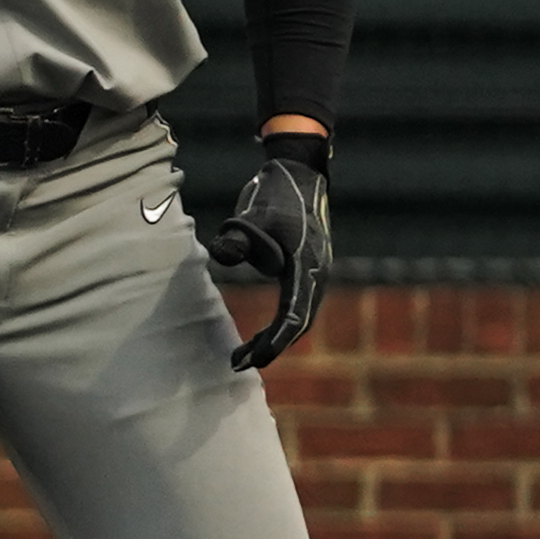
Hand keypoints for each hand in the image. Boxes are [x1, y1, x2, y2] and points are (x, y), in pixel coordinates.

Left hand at [205, 132, 334, 371]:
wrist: (298, 174)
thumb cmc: (273, 195)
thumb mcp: (251, 215)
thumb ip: (237, 238)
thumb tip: (222, 256)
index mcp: (307, 266)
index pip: (292, 315)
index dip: (273, 341)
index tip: (253, 361)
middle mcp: (317, 274)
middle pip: (298, 323)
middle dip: (270, 346)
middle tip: (238, 363)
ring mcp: (316, 272)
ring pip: (299, 317)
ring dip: (274, 337)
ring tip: (244, 354)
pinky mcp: (309, 270)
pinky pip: (297, 306)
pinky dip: (279, 323)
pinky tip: (260, 334)